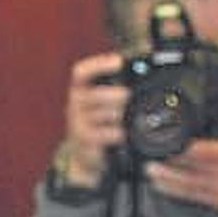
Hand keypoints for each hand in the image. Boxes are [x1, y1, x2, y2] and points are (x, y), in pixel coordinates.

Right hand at [58, 51, 128, 183]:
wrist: (85, 154)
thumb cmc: (98, 122)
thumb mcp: (101, 103)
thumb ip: (115, 87)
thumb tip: (142, 72)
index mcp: (80, 89)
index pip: (82, 72)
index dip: (99, 65)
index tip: (118, 61)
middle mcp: (75, 104)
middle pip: (95, 94)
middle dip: (115, 95)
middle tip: (127, 96)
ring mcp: (78, 123)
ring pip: (102, 114)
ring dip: (119, 115)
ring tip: (128, 117)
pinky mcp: (84, 140)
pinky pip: (104, 133)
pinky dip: (117, 133)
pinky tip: (123, 134)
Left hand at [145, 95, 217, 216]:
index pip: (206, 152)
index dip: (187, 148)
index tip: (171, 141)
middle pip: (191, 169)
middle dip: (169, 162)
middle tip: (149, 153)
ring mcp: (217, 191)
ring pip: (186, 185)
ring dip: (166, 178)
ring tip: (148, 170)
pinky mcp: (213, 201)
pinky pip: (190, 197)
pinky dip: (173, 192)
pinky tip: (158, 185)